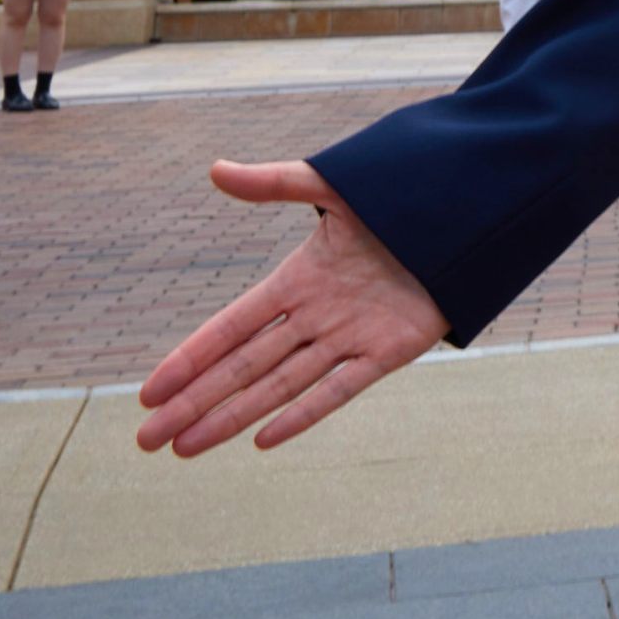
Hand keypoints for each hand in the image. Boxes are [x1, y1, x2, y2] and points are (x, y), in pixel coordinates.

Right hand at [133, 161, 444, 455]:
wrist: (473, 207)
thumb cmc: (402, 192)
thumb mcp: (331, 185)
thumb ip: (274, 184)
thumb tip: (214, 169)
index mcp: (298, 279)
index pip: (229, 328)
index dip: (189, 360)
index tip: (148, 392)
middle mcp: (317, 315)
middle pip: (242, 368)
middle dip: (194, 403)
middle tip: (144, 440)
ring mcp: (350, 336)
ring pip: (278, 386)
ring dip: (232, 417)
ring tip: (184, 448)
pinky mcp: (390, 351)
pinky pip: (340, 389)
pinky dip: (304, 415)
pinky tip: (263, 439)